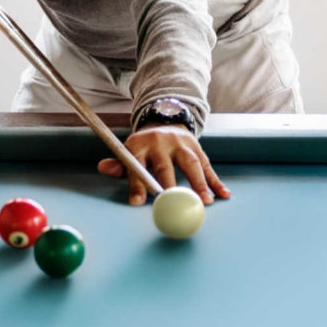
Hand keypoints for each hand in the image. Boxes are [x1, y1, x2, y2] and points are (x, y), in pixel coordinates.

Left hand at [97, 125, 229, 205]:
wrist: (165, 122)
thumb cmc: (144, 148)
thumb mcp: (129, 152)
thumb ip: (119, 165)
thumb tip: (102, 168)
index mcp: (140, 145)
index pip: (137, 165)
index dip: (137, 184)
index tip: (137, 203)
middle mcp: (161, 143)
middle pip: (165, 165)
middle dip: (170, 185)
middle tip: (174, 204)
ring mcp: (181, 144)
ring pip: (191, 163)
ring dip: (199, 183)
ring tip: (205, 202)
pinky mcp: (197, 148)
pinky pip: (207, 165)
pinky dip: (215, 181)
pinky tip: (223, 194)